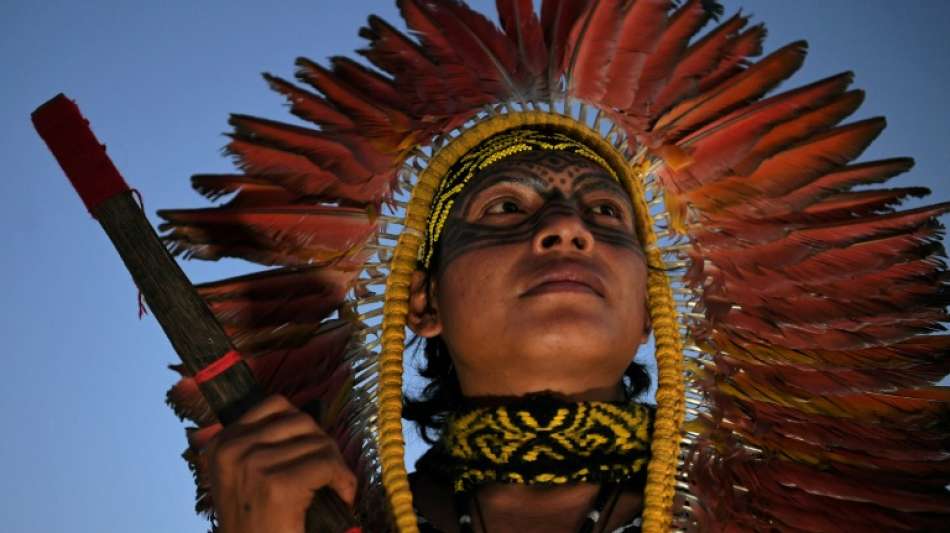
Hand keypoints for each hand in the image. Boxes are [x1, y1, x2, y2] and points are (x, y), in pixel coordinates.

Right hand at [207, 394, 357, 532]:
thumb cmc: (258, 526)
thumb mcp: (247, 480)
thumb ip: (263, 446)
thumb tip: (301, 415)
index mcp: (221, 445)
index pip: (276, 405)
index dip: (305, 428)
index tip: (312, 454)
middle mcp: (232, 450)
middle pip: (301, 421)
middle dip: (324, 447)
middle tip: (330, 475)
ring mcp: (252, 465)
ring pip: (318, 442)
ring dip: (335, 465)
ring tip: (334, 488)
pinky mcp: (277, 485)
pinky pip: (327, 465)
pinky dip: (344, 480)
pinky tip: (342, 498)